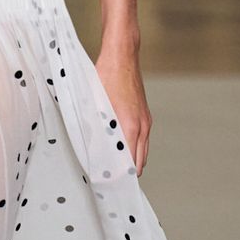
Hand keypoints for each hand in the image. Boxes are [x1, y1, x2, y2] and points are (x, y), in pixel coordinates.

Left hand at [96, 43, 151, 175]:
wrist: (122, 56)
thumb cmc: (106, 76)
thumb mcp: (96, 104)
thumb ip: (98, 128)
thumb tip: (94, 148)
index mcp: (130, 126)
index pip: (130, 163)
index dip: (121, 176)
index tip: (110, 183)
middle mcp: (142, 126)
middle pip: (139, 162)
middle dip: (127, 173)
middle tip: (111, 179)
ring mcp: (146, 120)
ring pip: (142, 151)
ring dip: (131, 160)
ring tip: (115, 167)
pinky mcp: (145, 115)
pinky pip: (142, 139)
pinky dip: (134, 148)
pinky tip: (120, 147)